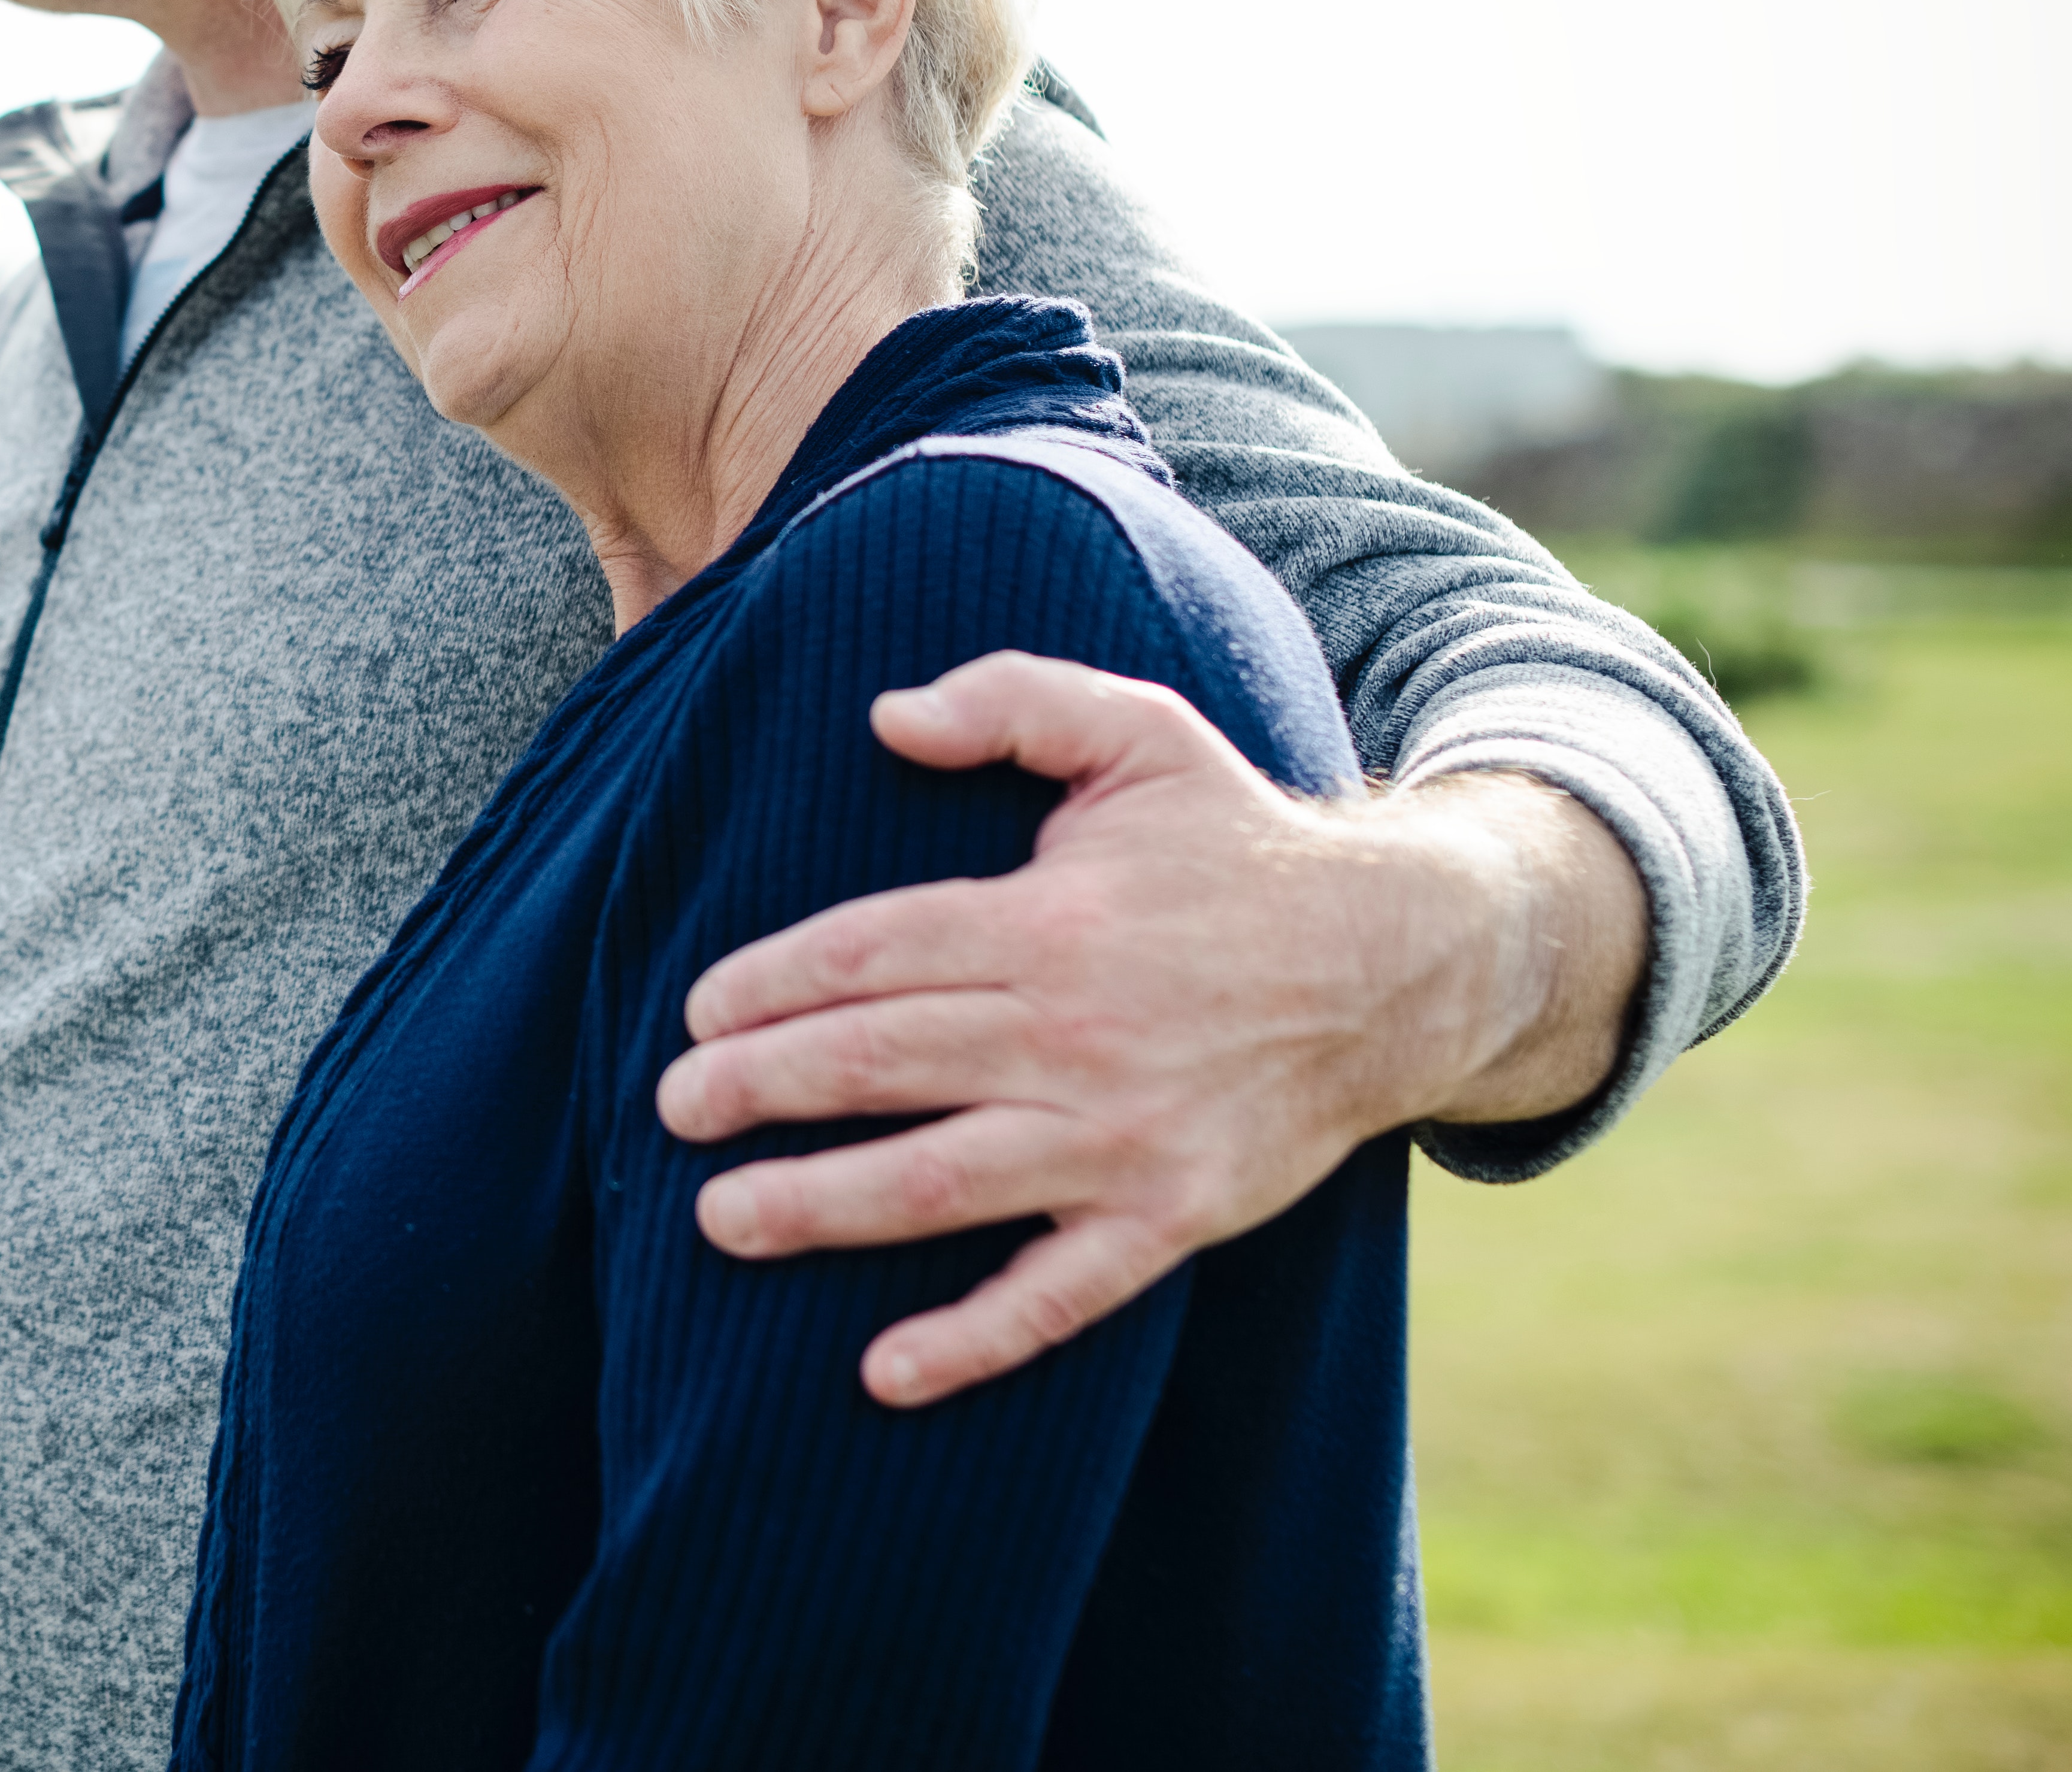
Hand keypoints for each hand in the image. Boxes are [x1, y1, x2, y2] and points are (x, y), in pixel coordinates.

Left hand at [653, 650, 1645, 1407]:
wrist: (1400, 962)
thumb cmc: (1238, 844)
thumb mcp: (1140, 731)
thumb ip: (1012, 698)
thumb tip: (885, 713)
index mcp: (1049, 920)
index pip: (868, 953)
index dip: (770, 983)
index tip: (698, 1011)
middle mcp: (1074, 1034)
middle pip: (878, 1064)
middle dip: (757, 1090)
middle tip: (671, 1109)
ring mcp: (1122, 1137)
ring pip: (937, 1182)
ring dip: (818, 1207)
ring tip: (718, 1220)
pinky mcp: (1171, 1217)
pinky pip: (1058, 1295)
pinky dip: (971, 1340)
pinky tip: (882, 1373)